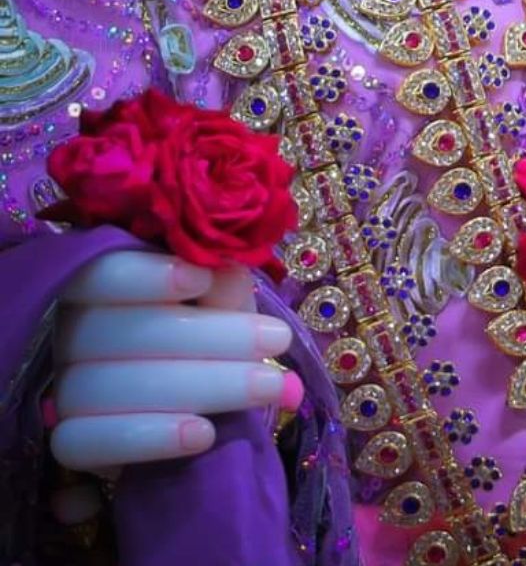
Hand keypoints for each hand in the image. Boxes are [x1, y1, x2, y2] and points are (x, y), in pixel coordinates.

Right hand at [48, 250, 297, 473]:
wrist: (196, 407)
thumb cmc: (208, 334)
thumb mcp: (221, 302)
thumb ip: (222, 282)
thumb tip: (232, 266)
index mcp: (102, 279)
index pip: (99, 271)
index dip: (144, 276)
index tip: (203, 280)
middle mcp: (71, 327)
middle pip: (119, 331)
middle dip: (207, 336)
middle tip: (278, 339)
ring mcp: (65, 385)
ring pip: (110, 386)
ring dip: (198, 385)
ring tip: (267, 386)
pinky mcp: (68, 439)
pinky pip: (85, 442)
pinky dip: (149, 438)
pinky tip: (203, 434)